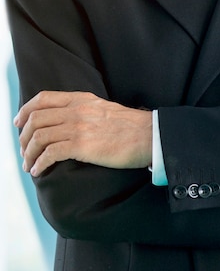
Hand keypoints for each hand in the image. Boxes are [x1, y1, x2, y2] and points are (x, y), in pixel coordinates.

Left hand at [14, 91, 152, 176]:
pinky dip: (39, 163)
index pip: (43, 99)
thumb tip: (70, 122)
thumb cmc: (132, 128)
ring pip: (39, 137)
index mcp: (81, 99)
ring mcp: (79, 127)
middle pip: (36, 119)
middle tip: (23, 151)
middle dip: (23, 137)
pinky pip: (50, 153)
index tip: (19, 123)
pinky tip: (39, 171)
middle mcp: (77, 110)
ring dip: (28, 153)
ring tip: (29, 165)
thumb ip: (86, 111)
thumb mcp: (105, 109)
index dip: (25, 111)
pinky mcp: (83, 146)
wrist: (150, 136)